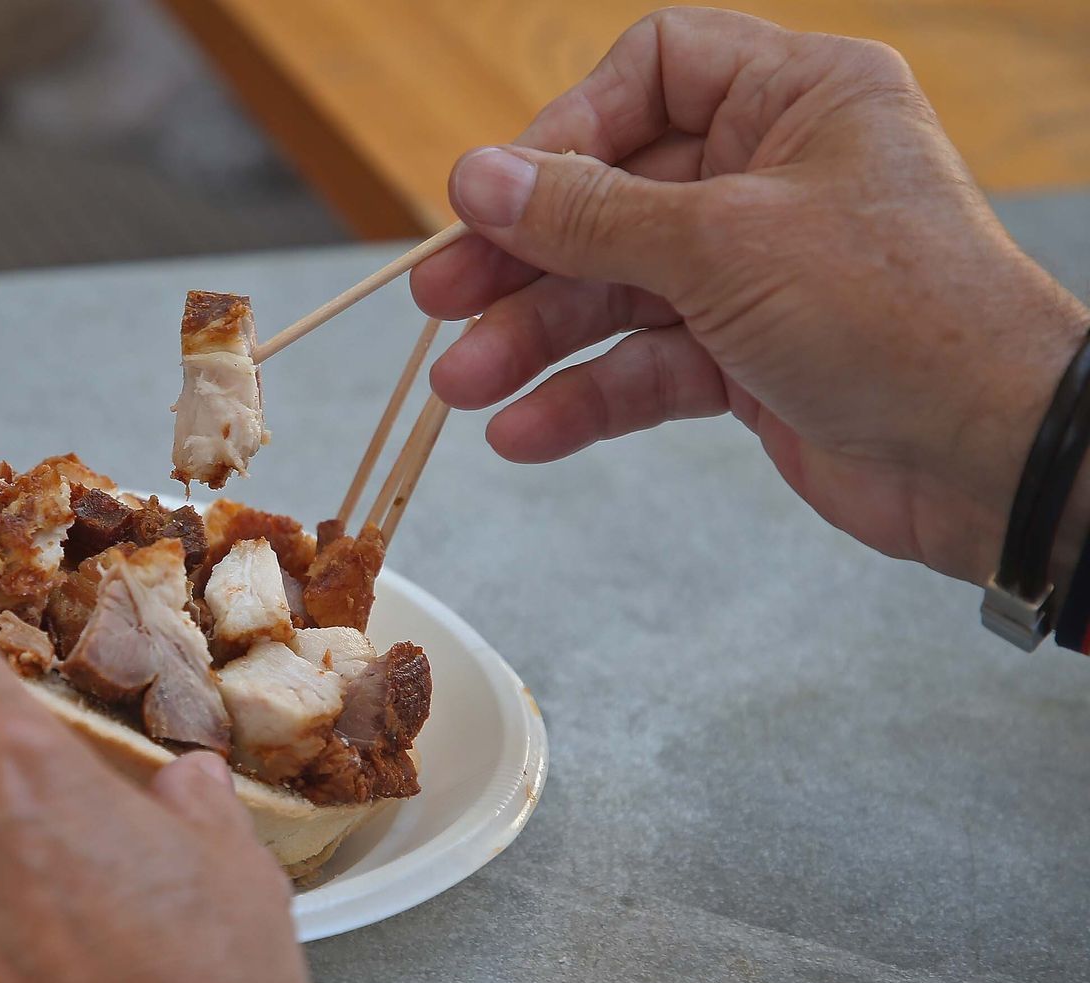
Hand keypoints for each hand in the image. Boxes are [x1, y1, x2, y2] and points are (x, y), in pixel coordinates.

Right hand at [412, 7, 1089, 585]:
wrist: (990, 460)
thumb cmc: (897, 316)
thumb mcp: (723, 246)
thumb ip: (592, 216)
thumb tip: (476, 178)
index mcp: (795, 100)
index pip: (652, 73)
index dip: (566, 130)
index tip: (497, 194)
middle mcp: (772, 175)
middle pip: (613, 195)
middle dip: (524, 255)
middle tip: (441, 298)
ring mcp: (757, 272)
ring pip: (618, 292)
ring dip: (537, 341)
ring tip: (461, 384)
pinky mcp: (748, 359)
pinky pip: (646, 366)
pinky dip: (587, 398)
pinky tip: (524, 431)